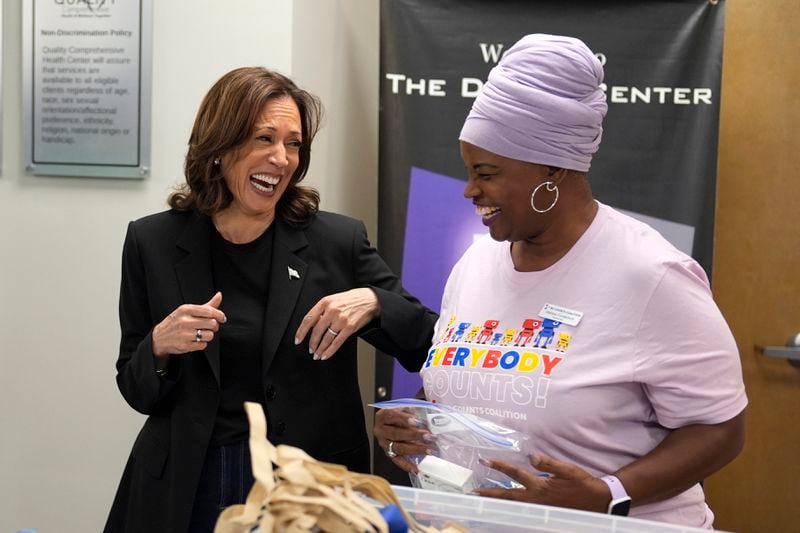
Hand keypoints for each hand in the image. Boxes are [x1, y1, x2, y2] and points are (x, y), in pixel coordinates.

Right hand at [152, 292, 226, 356]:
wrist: (159, 337)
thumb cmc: (176, 322)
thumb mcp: (188, 311)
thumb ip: (206, 305)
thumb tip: (219, 295)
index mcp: (186, 309)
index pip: (210, 311)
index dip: (220, 315)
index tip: (222, 318)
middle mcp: (184, 321)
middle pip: (212, 324)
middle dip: (214, 326)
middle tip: (209, 327)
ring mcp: (184, 334)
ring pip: (210, 335)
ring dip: (208, 335)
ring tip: (200, 333)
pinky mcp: (185, 345)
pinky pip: (203, 345)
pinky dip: (202, 344)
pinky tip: (195, 340)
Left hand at [294, 288, 380, 359]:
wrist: (369, 299)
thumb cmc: (351, 299)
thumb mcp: (334, 300)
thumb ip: (323, 311)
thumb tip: (313, 326)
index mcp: (325, 302)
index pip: (308, 319)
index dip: (301, 331)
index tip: (298, 340)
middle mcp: (332, 310)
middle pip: (317, 331)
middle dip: (312, 343)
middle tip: (310, 350)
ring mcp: (341, 319)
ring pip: (326, 338)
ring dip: (320, 349)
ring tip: (317, 354)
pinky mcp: (350, 327)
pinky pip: (337, 342)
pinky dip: (330, 351)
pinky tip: (326, 355)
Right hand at [373, 407, 433, 473]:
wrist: (393, 422)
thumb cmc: (400, 414)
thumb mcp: (405, 408)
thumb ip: (413, 412)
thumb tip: (428, 420)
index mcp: (382, 416)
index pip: (392, 416)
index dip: (404, 418)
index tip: (416, 421)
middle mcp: (380, 430)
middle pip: (396, 433)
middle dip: (413, 435)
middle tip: (428, 436)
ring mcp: (384, 443)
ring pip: (398, 447)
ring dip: (415, 449)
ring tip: (429, 450)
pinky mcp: (389, 453)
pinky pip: (397, 461)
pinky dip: (407, 465)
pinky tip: (416, 468)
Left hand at [474, 454, 609, 512]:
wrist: (597, 501)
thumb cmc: (583, 484)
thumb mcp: (567, 469)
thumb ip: (548, 463)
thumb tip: (531, 456)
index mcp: (540, 487)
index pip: (515, 474)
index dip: (499, 466)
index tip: (485, 460)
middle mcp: (536, 499)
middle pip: (507, 496)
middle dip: (489, 493)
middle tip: (473, 493)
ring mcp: (538, 507)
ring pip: (513, 504)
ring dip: (497, 500)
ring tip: (483, 497)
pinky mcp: (543, 511)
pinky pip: (522, 509)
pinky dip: (510, 506)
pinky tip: (504, 504)